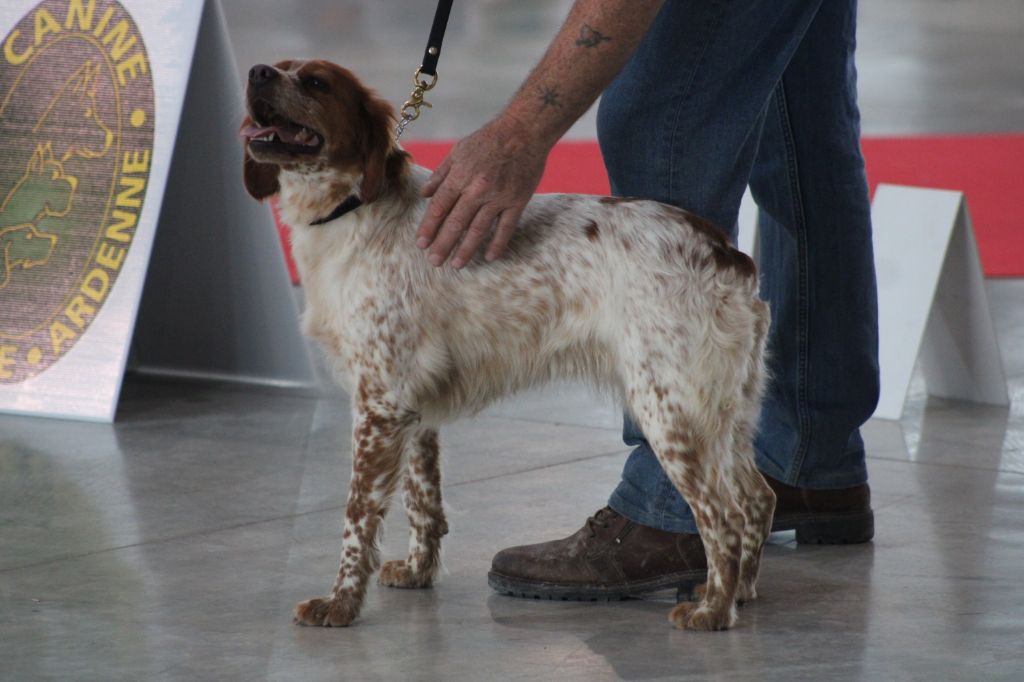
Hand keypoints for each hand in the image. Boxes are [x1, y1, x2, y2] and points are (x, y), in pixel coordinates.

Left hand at [416, 116, 550, 267]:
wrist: (524, 130)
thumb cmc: (488, 139)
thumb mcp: (458, 150)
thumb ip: (440, 174)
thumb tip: (424, 194)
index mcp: (460, 176)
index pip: (440, 207)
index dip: (429, 227)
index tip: (421, 243)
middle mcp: (478, 189)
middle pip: (456, 223)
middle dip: (443, 244)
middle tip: (434, 261)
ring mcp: (499, 197)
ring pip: (478, 230)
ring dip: (466, 249)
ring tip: (456, 265)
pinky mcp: (517, 201)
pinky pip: (506, 228)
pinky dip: (497, 244)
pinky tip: (489, 257)